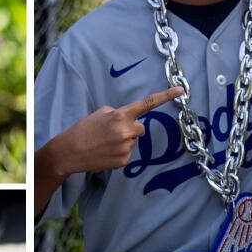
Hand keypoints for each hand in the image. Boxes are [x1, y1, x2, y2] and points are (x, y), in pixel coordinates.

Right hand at [43, 86, 182, 176]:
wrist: (70, 151)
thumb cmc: (85, 129)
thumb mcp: (101, 113)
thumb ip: (120, 114)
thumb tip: (132, 121)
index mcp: (121, 115)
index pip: (148, 103)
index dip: (166, 96)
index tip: (181, 90)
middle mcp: (127, 130)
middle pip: (140, 128)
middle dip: (131, 129)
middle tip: (112, 132)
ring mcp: (127, 147)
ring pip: (133, 142)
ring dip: (123, 141)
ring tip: (105, 143)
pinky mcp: (124, 161)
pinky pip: (128, 154)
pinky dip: (119, 153)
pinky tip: (106, 152)